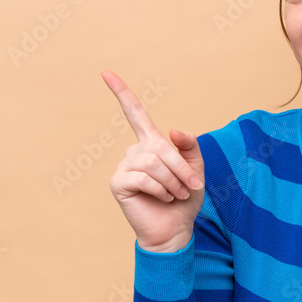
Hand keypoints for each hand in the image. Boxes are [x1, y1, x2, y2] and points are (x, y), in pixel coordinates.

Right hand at [102, 70, 204, 252]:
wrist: (175, 229)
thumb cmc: (184, 199)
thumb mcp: (195, 169)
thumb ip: (189, 147)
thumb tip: (171, 129)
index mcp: (151, 144)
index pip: (135, 114)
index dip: (121, 93)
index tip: (106, 72)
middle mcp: (134, 151)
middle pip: (160, 147)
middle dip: (180, 168)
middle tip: (191, 186)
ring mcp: (124, 166)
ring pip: (153, 163)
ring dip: (172, 181)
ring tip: (176, 194)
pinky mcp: (118, 183)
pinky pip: (143, 177)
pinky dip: (160, 189)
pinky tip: (162, 198)